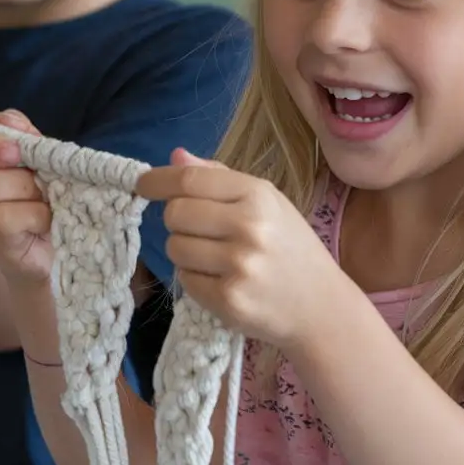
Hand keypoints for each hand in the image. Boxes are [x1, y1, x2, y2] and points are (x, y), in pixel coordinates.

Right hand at [0, 110, 54, 288]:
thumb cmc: (56, 202)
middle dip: (10, 170)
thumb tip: (5, 117)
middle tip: (38, 178)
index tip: (16, 150)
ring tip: (47, 202)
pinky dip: (34, 215)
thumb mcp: (47, 162)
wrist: (70, 251)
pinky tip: (48, 222)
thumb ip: (28, 138)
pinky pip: (2, 217)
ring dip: (24, 190)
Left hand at [137, 149, 338, 349]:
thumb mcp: (266, 202)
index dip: (158, 181)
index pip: (189, 181)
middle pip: (175, 214)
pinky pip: (185, 280)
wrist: (322, 307)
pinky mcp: (229, 300)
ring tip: (215, 258)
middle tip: (199, 230)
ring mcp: (239, 266)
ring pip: (175, 248)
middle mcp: (249, 227)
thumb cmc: (290, 247)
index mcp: (259, 195)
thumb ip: (218, 178)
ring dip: (185, 252)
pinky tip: (222, 280)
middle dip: (177, 221)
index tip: (141, 184)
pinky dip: (195, 279)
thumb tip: (175, 157)